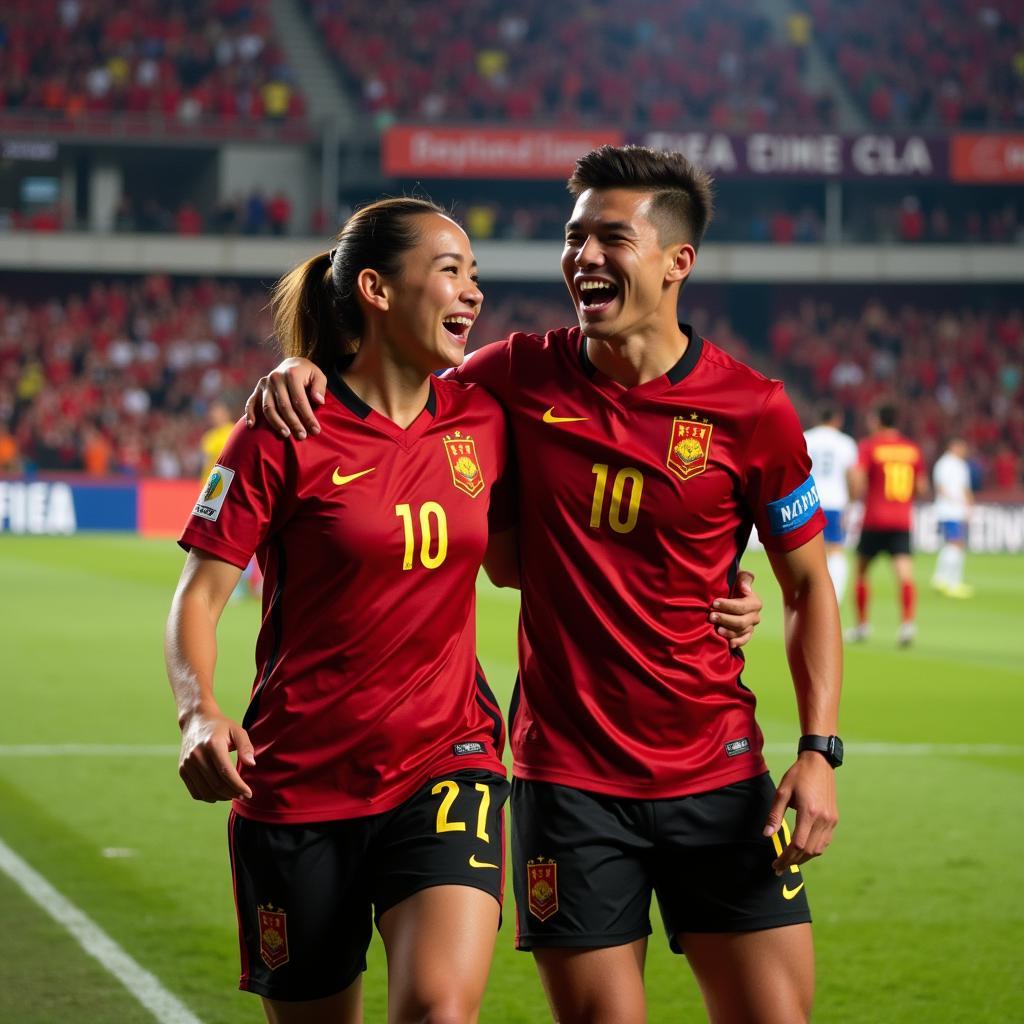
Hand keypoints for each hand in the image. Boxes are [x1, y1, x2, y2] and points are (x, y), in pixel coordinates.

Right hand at [178, 709, 254, 802]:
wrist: (196, 721)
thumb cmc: (221, 726)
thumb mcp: (237, 730)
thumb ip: (246, 747)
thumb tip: (252, 764)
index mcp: (213, 745)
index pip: (226, 773)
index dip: (238, 786)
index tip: (249, 793)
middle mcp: (197, 755)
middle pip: (216, 784)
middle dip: (232, 793)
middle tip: (243, 795)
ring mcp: (187, 764)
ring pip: (205, 791)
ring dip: (221, 797)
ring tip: (233, 794)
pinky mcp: (182, 770)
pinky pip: (195, 792)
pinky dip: (208, 797)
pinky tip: (219, 794)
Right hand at [244, 357, 326, 438]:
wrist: (292, 365)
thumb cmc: (308, 374)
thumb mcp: (319, 376)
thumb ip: (319, 388)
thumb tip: (318, 401)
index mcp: (291, 374)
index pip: (300, 400)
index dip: (308, 417)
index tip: (316, 430)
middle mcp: (276, 378)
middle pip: (284, 406)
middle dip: (294, 423)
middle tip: (302, 436)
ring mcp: (265, 384)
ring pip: (268, 408)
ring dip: (277, 423)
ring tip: (286, 434)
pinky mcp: (258, 389)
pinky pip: (251, 403)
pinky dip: (250, 414)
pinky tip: (251, 426)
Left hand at [709, 570, 761, 648]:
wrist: (728, 596)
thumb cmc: (732, 585)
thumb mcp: (738, 577)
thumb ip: (744, 578)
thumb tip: (745, 587)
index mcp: (754, 602)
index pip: (742, 606)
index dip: (728, 605)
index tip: (714, 603)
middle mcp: (754, 616)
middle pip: (741, 621)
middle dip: (725, 619)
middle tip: (711, 616)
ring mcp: (750, 626)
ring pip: (741, 632)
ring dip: (728, 631)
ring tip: (716, 628)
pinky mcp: (745, 635)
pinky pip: (744, 641)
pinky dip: (737, 643)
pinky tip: (729, 644)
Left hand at [762, 752, 837, 873]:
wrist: (819, 762)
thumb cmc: (798, 775)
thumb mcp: (782, 792)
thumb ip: (775, 815)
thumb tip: (767, 834)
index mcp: (809, 812)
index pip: (797, 844)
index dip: (785, 858)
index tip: (775, 864)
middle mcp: (823, 819)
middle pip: (808, 851)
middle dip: (792, 862)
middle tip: (779, 867)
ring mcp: (831, 820)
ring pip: (818, 849)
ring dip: (803, 858)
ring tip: (789, 860)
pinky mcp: (834, 819)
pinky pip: (825, 842)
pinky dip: (814, 849)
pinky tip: (803, 850)